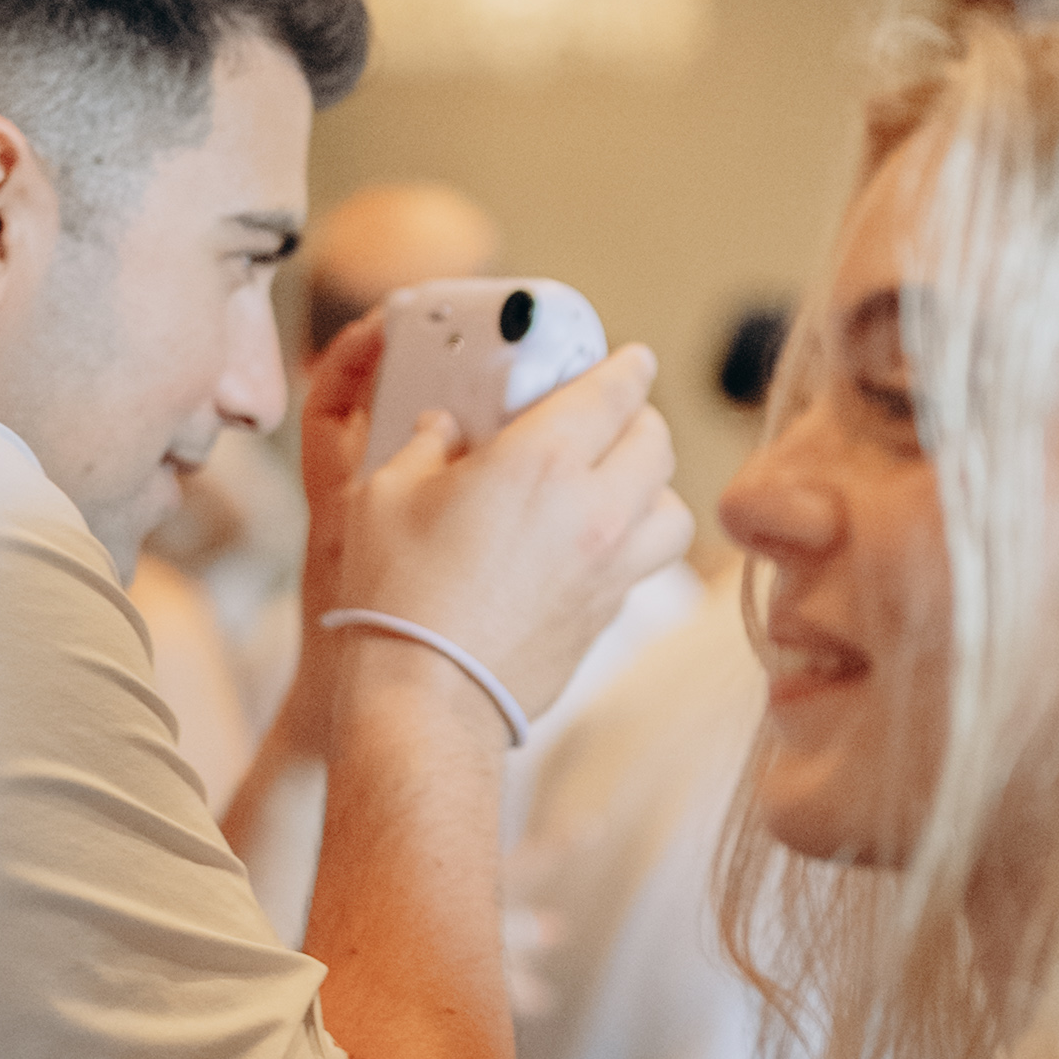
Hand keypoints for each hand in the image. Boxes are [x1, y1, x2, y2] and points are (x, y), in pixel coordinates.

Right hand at [335, 340, 692, 730]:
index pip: (615, 391)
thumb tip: (444, 428)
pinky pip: (647, 564)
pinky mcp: (607, 616)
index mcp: (542, 460)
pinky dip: (635, 542)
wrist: (425, 699)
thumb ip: (425, 446)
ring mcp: (610, 569)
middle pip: (656, 443)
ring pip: (671, 509)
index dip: (628, 367)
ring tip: (619, 484)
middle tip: (612, 416)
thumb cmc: (397, 594)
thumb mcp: (386, 494)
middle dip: (639, 419)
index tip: (630, 359)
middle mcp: (594, 510)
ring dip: (652, 487)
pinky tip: (594, 543)